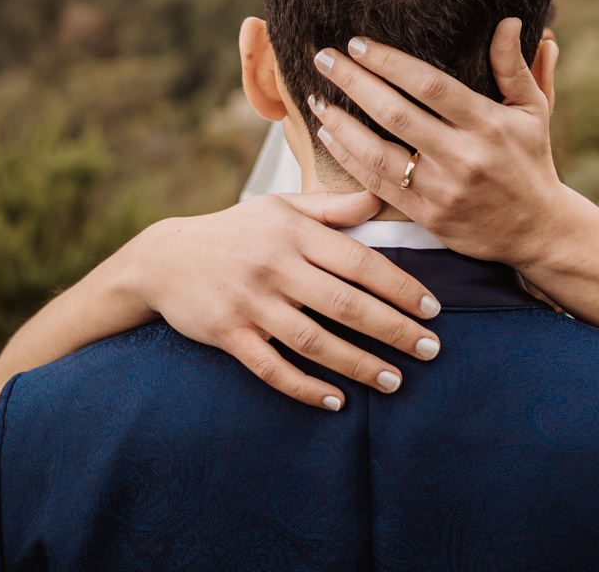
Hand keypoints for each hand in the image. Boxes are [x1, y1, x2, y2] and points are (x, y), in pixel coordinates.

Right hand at [135, 190, 444, 409]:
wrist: (166, 258)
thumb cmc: (236, 231)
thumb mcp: (281, 208)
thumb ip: (333, 208)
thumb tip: (381, 196)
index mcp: (294, 233)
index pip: (359, 261)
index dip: (400, 286)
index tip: (432, 308)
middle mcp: (275, 267)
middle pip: (345, 304)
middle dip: (393, 329)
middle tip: (431, 349)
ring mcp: (251, 304)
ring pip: (314, 341)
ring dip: (358, 364)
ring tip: (395, 380)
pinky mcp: (229, 335)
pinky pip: (273, 369)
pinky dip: (307, 388)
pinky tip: (337, 401)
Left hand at [307, 17, 573, 266]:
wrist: (537, 230)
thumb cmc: (531, 159)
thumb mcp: (533, 110)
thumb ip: (514, 66)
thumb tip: (508, 20)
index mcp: (488, 124)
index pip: (430, 85)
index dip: (389, 62)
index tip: (357, 42)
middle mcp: (463, 157)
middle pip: (396, 114)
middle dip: (354, 82)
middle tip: (323, 57)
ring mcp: (442, 190)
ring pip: (378, 153)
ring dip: (341, 124)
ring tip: (317, 98)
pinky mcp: (426, 216)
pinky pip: (377, 185)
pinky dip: (348, 159)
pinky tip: (329, 136)